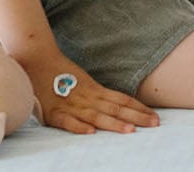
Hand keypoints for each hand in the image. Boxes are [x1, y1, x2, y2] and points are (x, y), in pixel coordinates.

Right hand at [26, 56, 158, 134]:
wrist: (39, 60)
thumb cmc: (61, 73)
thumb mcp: (84, 82)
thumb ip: (97, 94)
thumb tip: (117, 103)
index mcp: (95, 90)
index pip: (123, 99)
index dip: (139, 107)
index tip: (155, 116)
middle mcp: (88, 97)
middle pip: (116, 109)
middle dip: (136, 117)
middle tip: (155, 124)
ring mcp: (72, 105)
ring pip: (97, 116)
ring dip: (114, 124)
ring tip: (131, 131)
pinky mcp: (54, 113)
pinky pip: (68, 122)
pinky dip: (79, 127)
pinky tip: (91, 133)